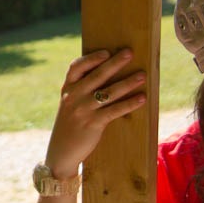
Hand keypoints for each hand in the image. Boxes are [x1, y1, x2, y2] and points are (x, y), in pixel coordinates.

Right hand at [44, 49, 146, 178]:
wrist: (61, 151)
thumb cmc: (71, 123)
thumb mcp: (70, 103)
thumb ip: (82, 89)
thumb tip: (108, 72)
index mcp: (67, 89)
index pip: (76, 67)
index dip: (91, 58)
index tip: (106, 51)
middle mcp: (74, 97)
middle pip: (96, 76)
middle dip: (114, 63)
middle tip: (130, 52)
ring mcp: (83, 110)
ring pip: (108, 92)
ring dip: (127, 83)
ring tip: (142, 75)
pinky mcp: (93, 124)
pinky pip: (114, 111)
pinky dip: (129, 103)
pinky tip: (142, 98)